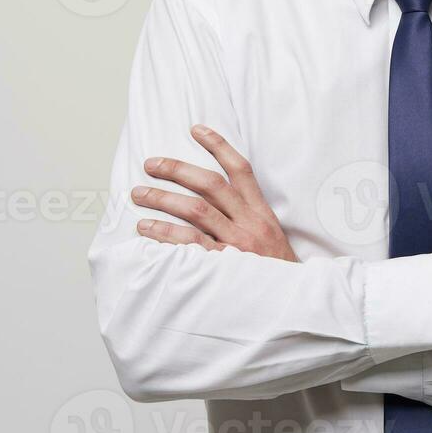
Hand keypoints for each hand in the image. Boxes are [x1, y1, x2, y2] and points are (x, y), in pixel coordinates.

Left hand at [132, 124, 298, 261]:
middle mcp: (249, 223)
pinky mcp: (224, 267)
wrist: (292, 302)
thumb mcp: (270, 237)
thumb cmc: (275, 271)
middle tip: (151, 164)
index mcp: (261, 213)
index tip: (196, 129)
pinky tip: (147, 228)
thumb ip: (247, 217)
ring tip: (139, 194)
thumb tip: (210, 199)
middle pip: (210, 185)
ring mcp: (237, 244)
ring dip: (164, 199)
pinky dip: (166, 234)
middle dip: (178, 170)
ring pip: (196, 211)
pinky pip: (190, 244)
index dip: (218, 146)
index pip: (241, 170)